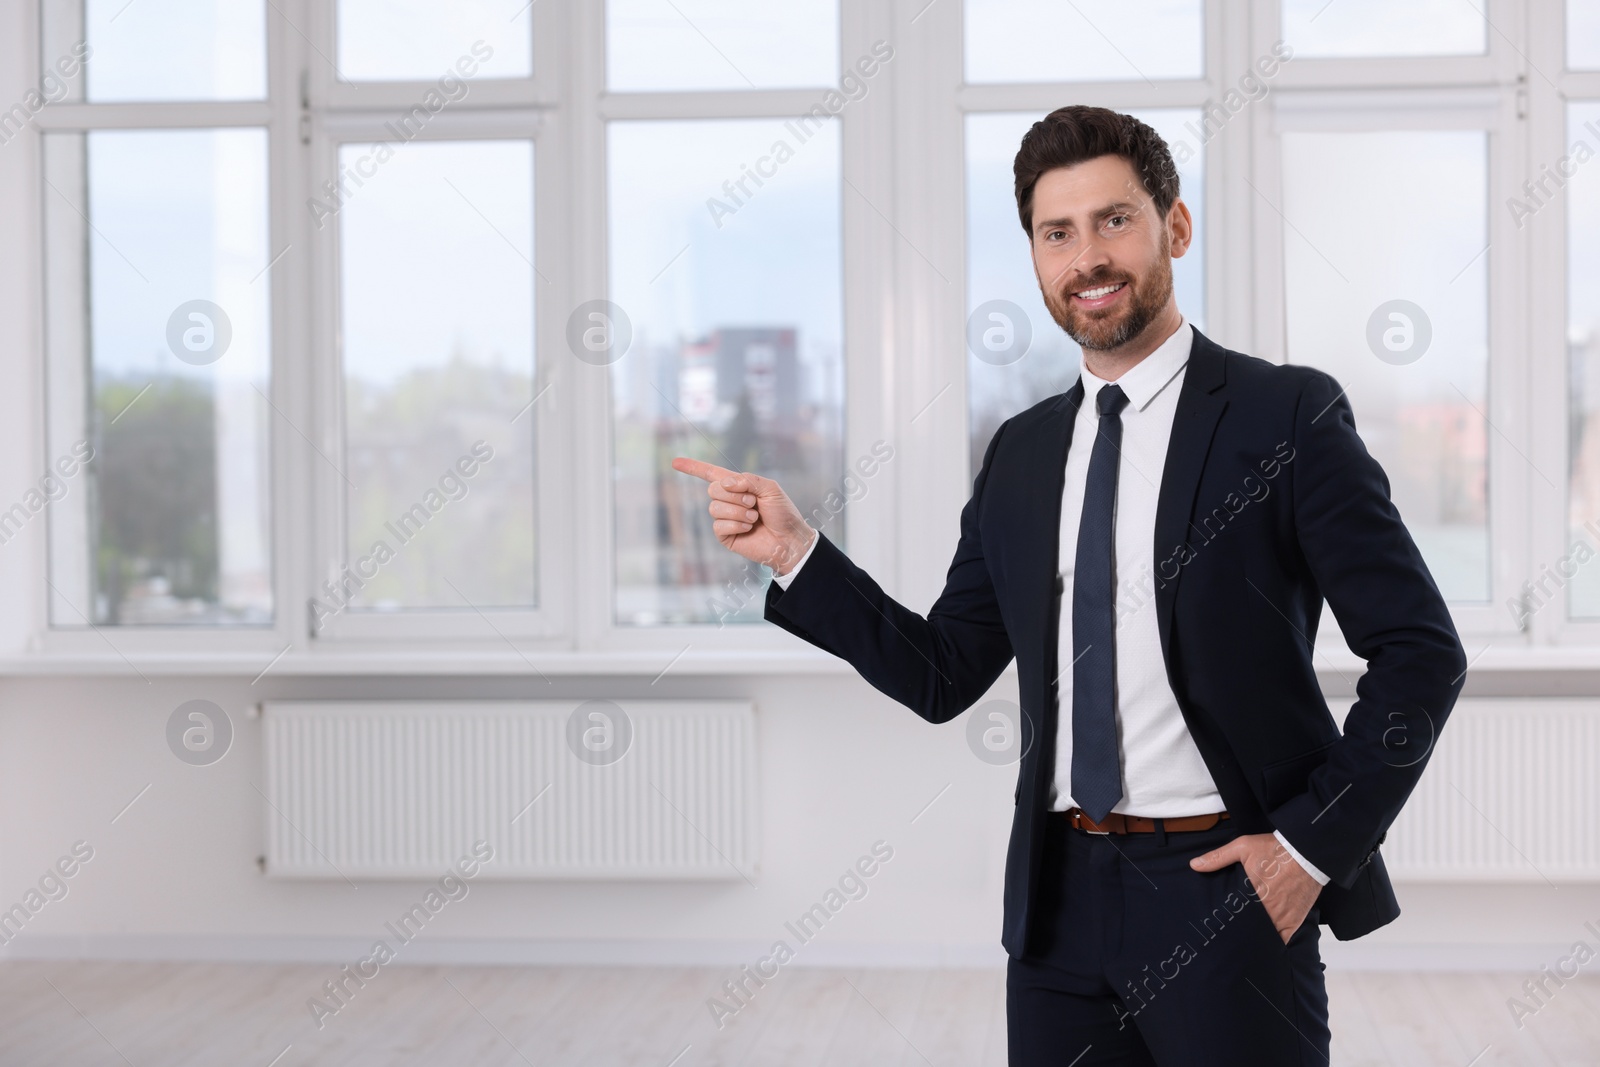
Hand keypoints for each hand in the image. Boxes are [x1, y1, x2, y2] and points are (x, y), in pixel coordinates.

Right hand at [671, 457, 816, 574]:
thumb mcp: (770, 488)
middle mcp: (728, 501)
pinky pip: (719, 525)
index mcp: (738, 486)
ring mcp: (725, 519)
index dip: (693, 467)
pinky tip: (749, 529)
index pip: (711, 474)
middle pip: (713, 489)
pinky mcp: (725, 536)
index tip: (675, 462)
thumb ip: (748, 480)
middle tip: (753, 503)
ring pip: (715, 508)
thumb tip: (725, 483)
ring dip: (738, 512)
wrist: (790, 540)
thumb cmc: (783, 513)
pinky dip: (736, 525)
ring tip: (754, 518)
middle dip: (735, 495)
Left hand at [1189, 832, 1320, 943]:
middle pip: (1248, 928)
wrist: (1307, 852)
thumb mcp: (1243, 847)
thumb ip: (1218, 858)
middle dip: (1239, 932)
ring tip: (1244, 943)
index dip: (1226, 923)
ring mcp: (1282, 917)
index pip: (1233, 916)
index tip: (1217, 928)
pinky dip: (1275, 941)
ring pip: (1265, 936)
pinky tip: (1266, 944)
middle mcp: (1266, 910)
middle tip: (1229, 937)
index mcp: (1250, 894)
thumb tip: (1194, 865)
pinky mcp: (1295, 920)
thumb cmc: (1274, 849)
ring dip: (1256, 937)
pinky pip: (1283, 938)